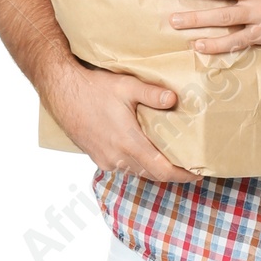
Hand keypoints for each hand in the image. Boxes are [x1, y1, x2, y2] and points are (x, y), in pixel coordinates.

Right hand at [43, 62, 195, 182]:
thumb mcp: (126, 86)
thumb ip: (152, 94)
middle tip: (191, 165)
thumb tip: (174, 99)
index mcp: (128, 143)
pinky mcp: (98, 157)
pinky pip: (124, 167)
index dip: (183, 175)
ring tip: (173, 159)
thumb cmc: (92, 88)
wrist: (60, 91)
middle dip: (174, 173)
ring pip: (138, 172)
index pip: (162, 170)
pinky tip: (146, 152)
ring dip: (156, 169)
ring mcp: (106, 160)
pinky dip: (139, 164)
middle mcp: (117, 157)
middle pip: (153, 174)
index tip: (199, 173)